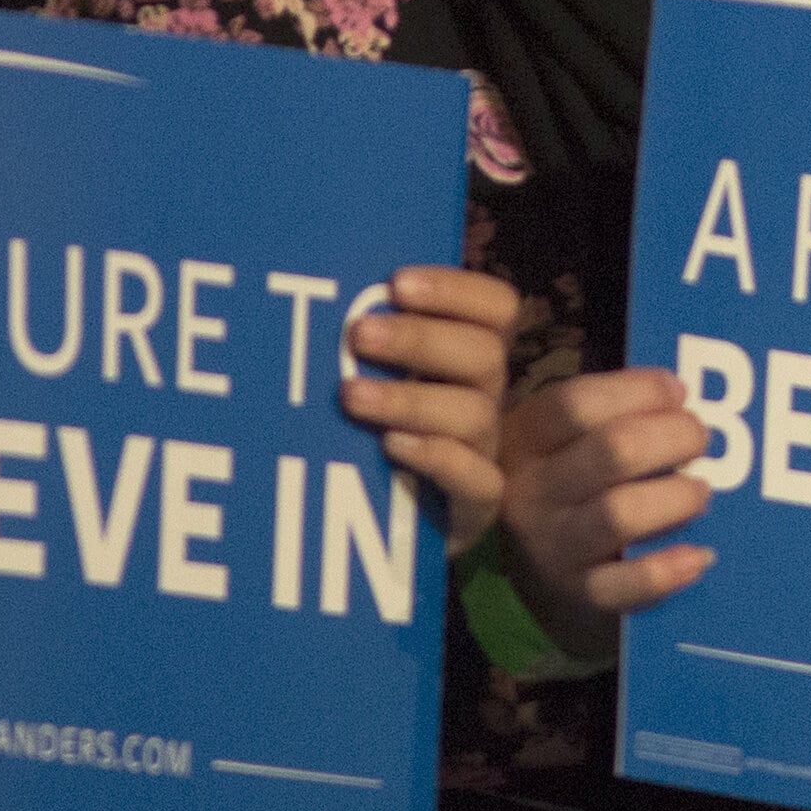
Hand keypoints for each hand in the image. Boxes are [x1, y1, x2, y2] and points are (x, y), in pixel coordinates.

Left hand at [341, 264, 520, 558]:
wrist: (370, 527)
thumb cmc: (360, 432)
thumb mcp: (366, 377)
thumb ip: (364, 337)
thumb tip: (314, 293)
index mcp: (467, 355)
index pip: (496, 308)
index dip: (457, 289)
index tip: (396, 283)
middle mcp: (483, 398)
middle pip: (484, 354)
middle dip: (421, 339)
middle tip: (358, 334)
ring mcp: (484, 453)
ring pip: (474, 414)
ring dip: (411, 398)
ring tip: (350, 396)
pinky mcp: (475, 507)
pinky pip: (477, 481)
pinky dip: (436, 456)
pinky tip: (390, 446)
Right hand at [498, 368, 716, 654]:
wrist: (522, 566)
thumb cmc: (561, 480)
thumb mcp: (561, 436)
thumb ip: (608, 409)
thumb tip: (678, 392)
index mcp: (526, 437)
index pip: (577, 404)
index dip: (639, 390)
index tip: (678, 390)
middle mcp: (531, 490)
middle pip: (612, 451)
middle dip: (673, 437)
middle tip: (699, 439)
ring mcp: (550, 546)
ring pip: (621, 515)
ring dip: (676, 498)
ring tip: (701, 492)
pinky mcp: (575, 593)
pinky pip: (626, 586)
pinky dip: (669, 570)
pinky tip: (700, 556)